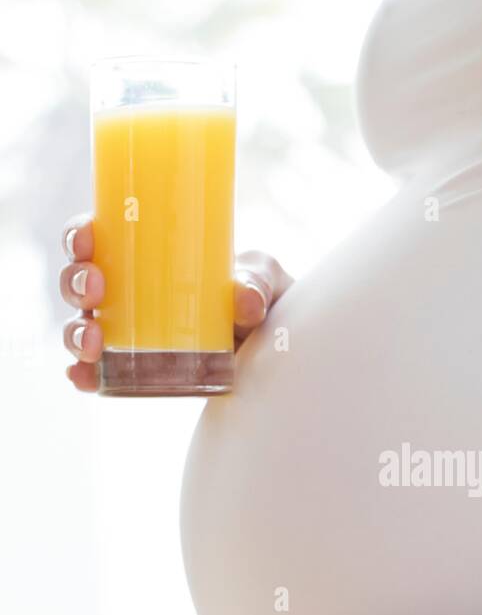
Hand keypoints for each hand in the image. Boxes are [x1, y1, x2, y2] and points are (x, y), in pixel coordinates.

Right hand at [59, 213, 292, 391]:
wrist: (275, 346)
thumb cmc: (259, 296)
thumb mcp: (263, 278)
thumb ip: (258, 282)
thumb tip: (246, 303)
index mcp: (145, 255)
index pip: (98, 237)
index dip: (79, 236)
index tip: (87, 240)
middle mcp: (126, 292)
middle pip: (79, 281)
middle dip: (75, 283)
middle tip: (95, 292)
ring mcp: (126, 332)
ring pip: (81, 325)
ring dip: (75, 332)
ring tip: (93, 343)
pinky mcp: (135, 370)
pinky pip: (98, 371)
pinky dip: (84, 374)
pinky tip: (86, 379)